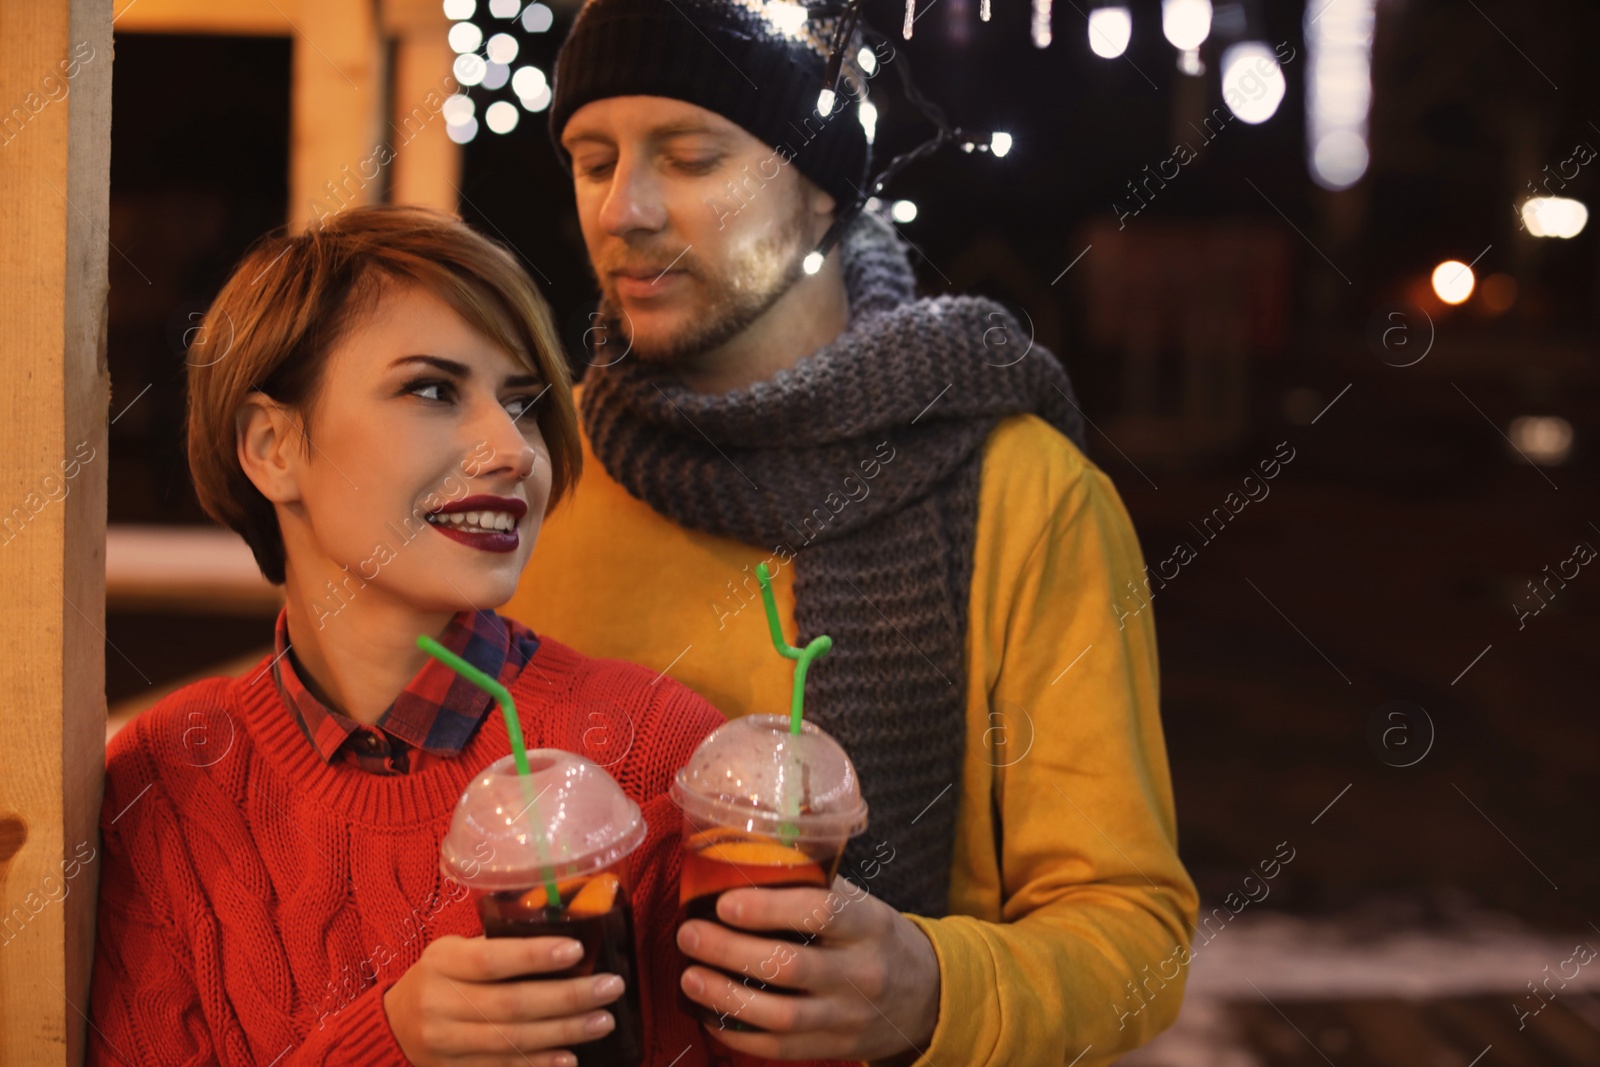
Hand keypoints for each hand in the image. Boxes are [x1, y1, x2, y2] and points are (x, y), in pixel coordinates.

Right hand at [383, 935, 624, 1066]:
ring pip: (512, 1039)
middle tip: (610, 988)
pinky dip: (539, 1064)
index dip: (534, 956)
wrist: (395, 1024)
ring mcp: (446, 1041)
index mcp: (442, 962)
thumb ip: (498, 945)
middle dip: (567, 998)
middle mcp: (440, 1003)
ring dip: (564, 1032)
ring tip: (603, 1021)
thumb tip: (568, 931)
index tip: (577, 949)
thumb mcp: (456, 950)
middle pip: (511, 1004)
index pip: (490, 960)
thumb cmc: (442, 976)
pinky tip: (571, 1057)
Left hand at [676, 876, 940, 1060]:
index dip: (768, 908)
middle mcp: (862, 973)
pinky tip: (709, 1013)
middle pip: (790, 967)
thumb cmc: (877, 937)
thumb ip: (814, 885)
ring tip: (690, 976)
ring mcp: (848, 1017)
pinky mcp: (835, 1049)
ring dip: (726, 996)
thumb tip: (746, 860)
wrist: (926, 997)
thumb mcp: (862, 902)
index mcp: (869, 925)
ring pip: (781, 1016)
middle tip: (690, 934)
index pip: (820, 913)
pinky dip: (738, 1033)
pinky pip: (780, 1048)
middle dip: (731, 951)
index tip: (724, 902)